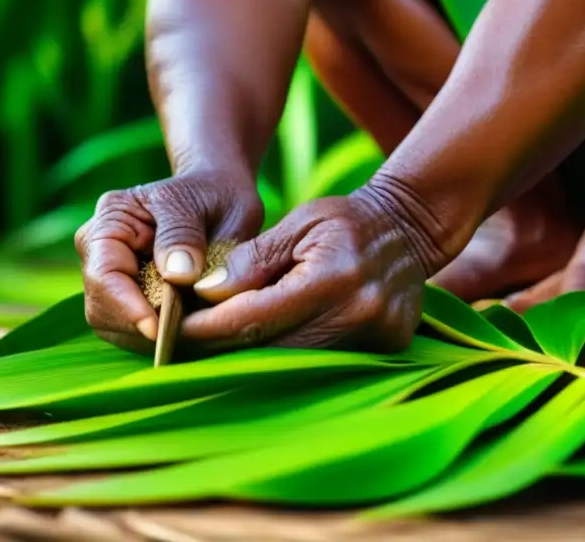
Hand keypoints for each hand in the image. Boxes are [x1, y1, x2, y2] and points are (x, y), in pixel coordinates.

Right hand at [75, 170, 263, 354]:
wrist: (221, 197)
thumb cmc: (211, 191)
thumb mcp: (202, 202)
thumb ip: (183, 233)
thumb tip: (176, 274)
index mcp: (112, 220)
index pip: (102, 274)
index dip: (127, 307)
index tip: (159, 328)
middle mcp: (101, 253)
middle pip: (102, 310)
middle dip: (143, 327)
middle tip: (191, 331)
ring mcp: (113, 281)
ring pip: (117, 329)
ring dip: (155, 337)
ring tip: (196, 327)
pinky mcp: (132, 303)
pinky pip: (137, 335)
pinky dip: (164, 338)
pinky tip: (193, 327)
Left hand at [180, 181, 443, 352]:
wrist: (409, 229)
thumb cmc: (346, 219)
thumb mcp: (299, 222)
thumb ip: (254, 258)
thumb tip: (205, 292)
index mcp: (334, 275)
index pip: (259, 315)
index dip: (211, 327)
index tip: (175, 328)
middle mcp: (360, 313)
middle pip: (274, 350)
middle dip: (223, 349)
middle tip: (181, 346)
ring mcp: (378, 337)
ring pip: (296, 364)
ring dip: (250, 359)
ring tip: (211, 350)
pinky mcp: (386, 350)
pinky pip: (324, 364)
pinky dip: (287, 358)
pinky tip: (258, 351)